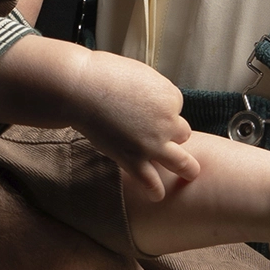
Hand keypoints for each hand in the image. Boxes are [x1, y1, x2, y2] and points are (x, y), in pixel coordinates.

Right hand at [65, 49, 200, 199]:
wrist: (81, 89)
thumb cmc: (105, 74)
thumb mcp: (140, 74)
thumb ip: (153, 90)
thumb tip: (153, 100)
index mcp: (170, 97)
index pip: (176, 109)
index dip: (161, 110)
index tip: (145, 109)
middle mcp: (167, 122)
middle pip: (183, 134)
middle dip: (175, 135)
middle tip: (165, 139)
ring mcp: (152, 144)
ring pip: (181, 162)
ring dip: (186, 169)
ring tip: (189, 175)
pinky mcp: (133, 159)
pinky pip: (151, 181)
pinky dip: (155, 190)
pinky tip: (156, 196)